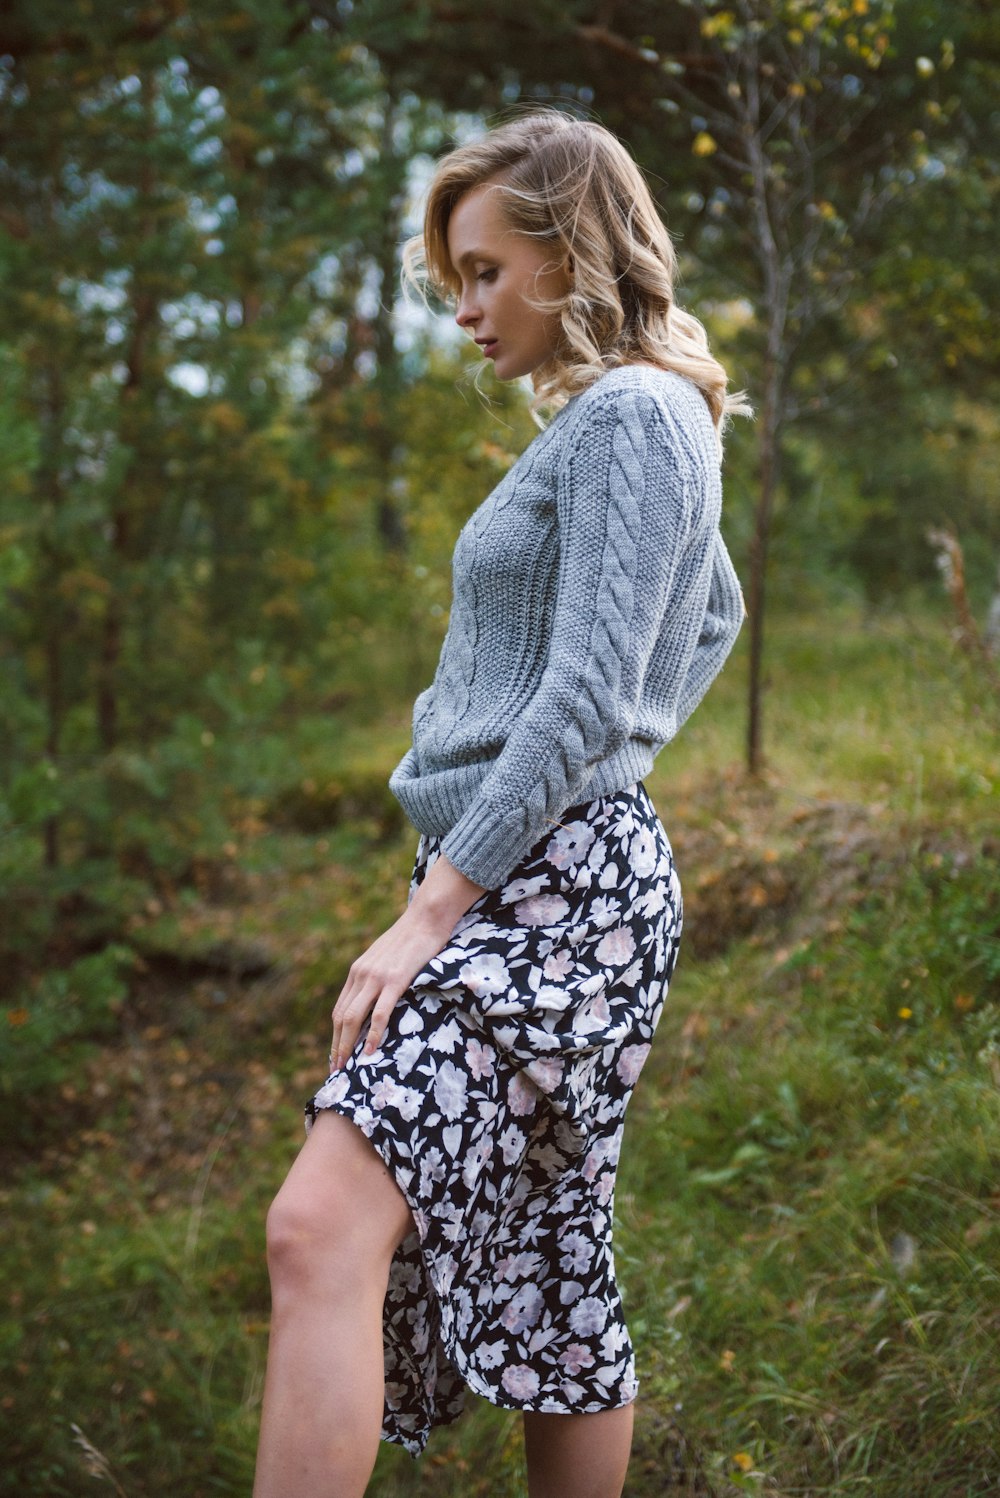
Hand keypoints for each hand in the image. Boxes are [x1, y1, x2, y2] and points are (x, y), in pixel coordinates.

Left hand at [329, 852, 485, 1069]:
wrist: (426, 917)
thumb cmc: (412, 938)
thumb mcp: (386, 957)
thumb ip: (377, 975)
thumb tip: (377, 996)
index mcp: (357, 971)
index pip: (340, 1009)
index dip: (336, 1034)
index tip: (336, 1054)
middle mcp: (361, 975)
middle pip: (341, 1017)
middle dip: (336, 1045)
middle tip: (336, 1069)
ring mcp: (376, 978)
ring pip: (353, 1018)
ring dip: (347, 1045)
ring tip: (347, 1066)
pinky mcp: (395, 980)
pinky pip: (379, 1013)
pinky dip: (373, 1034)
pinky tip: (371, 1050)